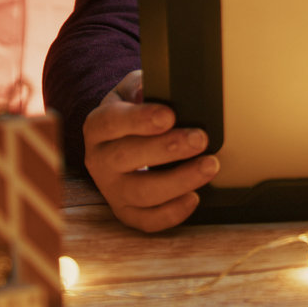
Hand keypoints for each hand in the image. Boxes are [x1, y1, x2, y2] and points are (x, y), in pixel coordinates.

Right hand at [82, 70, 219, 231]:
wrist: (122, 141)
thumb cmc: (134, 113)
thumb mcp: (133, 90)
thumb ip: (141, 85)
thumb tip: (149, 89)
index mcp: (98, 127)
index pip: (112, 122)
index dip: (140, 119)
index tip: (169, 115)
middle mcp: (98, 160)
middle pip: (126, 158)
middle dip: (167, 149)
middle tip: (200, 139)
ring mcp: (111, 189)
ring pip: (140, 192)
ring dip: (178, 181)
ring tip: (209, 166)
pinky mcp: (126, 211)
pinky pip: (146, 220)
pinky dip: (171, 213)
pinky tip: (194, 197)